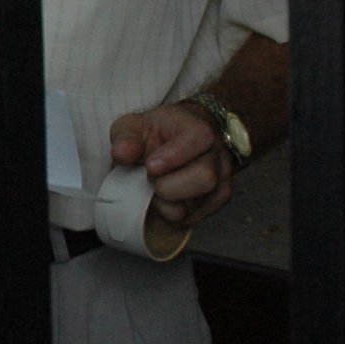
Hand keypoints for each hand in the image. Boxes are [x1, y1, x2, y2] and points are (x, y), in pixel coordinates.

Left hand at [110, 103, 237, 232]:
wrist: (176, 141)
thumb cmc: (155, 134)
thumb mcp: (133, 126)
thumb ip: (126, 138)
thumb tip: (122, 153)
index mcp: (198, 128)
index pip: (199, 139)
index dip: (174, 156)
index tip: (150, 166)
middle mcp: (217, 153)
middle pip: (205, 177)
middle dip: (169, 186)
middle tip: (150, 179)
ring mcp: (222, 178)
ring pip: (202, 202)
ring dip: (170, 204)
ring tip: (156, 190)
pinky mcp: (218, 199)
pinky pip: (197, 217)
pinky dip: (175, 214)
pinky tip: (165, 201)